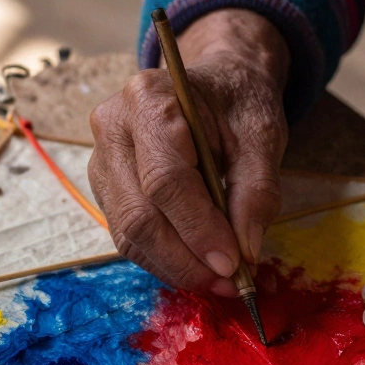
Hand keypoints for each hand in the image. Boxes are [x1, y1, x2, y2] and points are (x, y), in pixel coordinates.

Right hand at [88, 9, 289, 295]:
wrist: (215, 81)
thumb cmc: (237, 102)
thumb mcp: (262, 135)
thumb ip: (257, 191)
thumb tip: (245, 252)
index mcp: (149, 99)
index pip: (165, 180)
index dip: (198, 229)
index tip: (233, 264)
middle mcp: (112, 128)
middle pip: (139, 215)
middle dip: (185, 260)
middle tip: (229, 283)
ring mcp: (102, 160)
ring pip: (129, 234)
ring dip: (175, 267)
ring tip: (219, 281)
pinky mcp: (106, 187)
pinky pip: (129, 236)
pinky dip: (165, 259)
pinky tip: (198, 266)